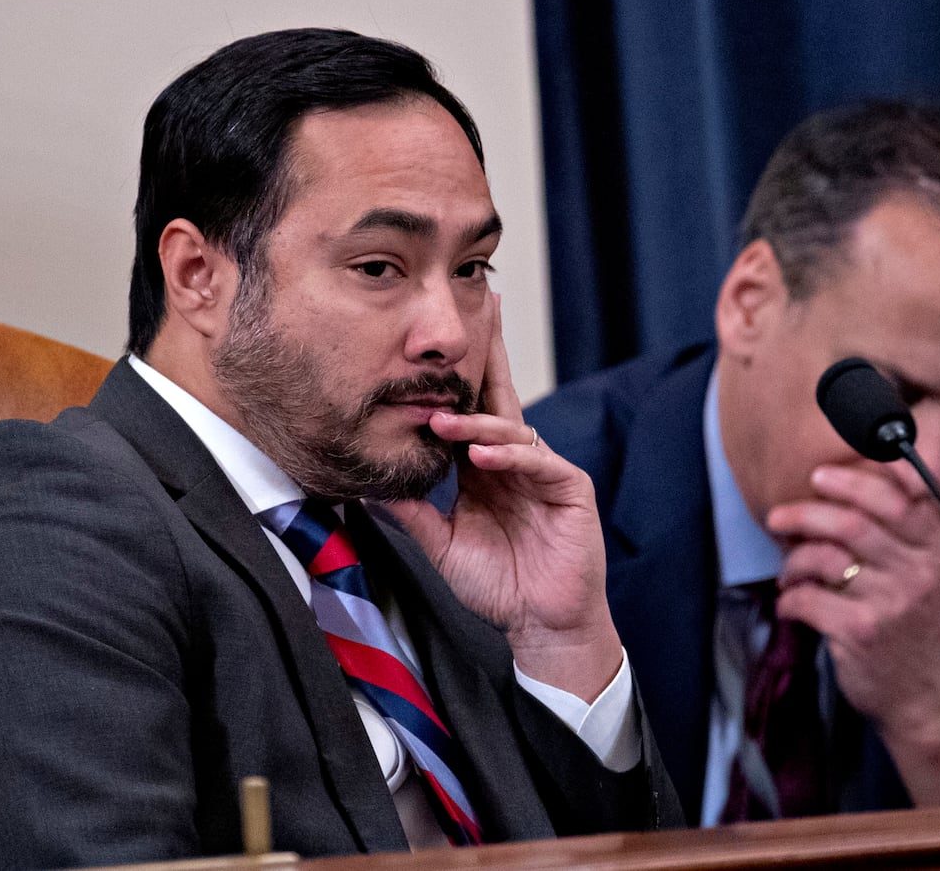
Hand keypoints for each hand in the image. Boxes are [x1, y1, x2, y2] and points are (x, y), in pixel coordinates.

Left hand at [384, 294, 620, 699]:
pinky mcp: (570, 487)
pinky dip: (510, 455)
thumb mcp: (443, 545)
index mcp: (486, 468)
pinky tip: (483, 455)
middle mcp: (515, 461)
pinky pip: (539, 461)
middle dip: (488, 358)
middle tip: (474, 316)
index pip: (471, 414)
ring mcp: (544, 471)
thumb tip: (369, 487)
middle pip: (500, 399)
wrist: (540, 622)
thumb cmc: (498, 585)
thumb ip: (414, 514)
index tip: (436, 348)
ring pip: (513, 429)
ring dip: (477, 424)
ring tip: (443, 422)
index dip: (457, 381)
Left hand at [767, 458, 939, 804]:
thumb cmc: (915, 627)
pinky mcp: (860, 633)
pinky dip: (790, 599)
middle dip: (805, 514)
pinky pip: (809, 599)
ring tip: (789, 572)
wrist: (922, 695)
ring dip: (794, 561)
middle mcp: (919, 573)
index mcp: (937, 551)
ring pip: (824, 559)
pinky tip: (790, 604)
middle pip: (852, 523)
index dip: (853, 482)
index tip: (819, 477)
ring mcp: (891, 605)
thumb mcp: (929, 574)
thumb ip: (905, 532)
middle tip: (778, 517)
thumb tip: (852, 486)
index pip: (898, 499)